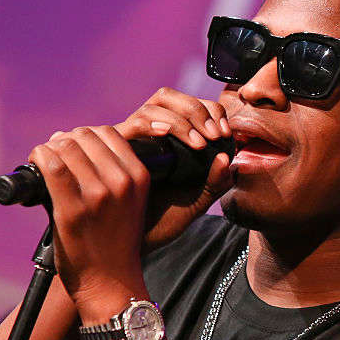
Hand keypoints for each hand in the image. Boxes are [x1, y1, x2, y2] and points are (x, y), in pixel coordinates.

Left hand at [29, 125, 152, 320]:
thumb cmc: (114, 242)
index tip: (73, 149)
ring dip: (49, 148)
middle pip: (84, 135)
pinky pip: (50, 165)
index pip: (108, 132)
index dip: (85, 136)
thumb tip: (69, 139)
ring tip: (44, 161)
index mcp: (139, 177)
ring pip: (65, 145)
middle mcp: (122, 182)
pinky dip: (38, 157)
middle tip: (55, 155)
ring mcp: (97, 195)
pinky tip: (36, 164)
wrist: (110, 284)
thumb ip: (112, 171)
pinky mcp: (72, 209)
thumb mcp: (129, 201)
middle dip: (65, 140)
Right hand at [115, 87, 233, 251]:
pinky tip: (167, 134)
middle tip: (215, 134)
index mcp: (173, 139)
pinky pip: (132, 125)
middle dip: (197, 109)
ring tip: (198, 143)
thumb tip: (226, 158)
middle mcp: (151, 133)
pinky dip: (151, 124)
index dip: (211, 111)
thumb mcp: (197, 202)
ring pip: (153, 105)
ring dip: (181, 119)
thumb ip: (215, 183)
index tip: (225, 134)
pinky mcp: (113, 150)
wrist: (133, 243)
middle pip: (170, 96)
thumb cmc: (163, 222)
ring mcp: (133, 139)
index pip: (192, 106)